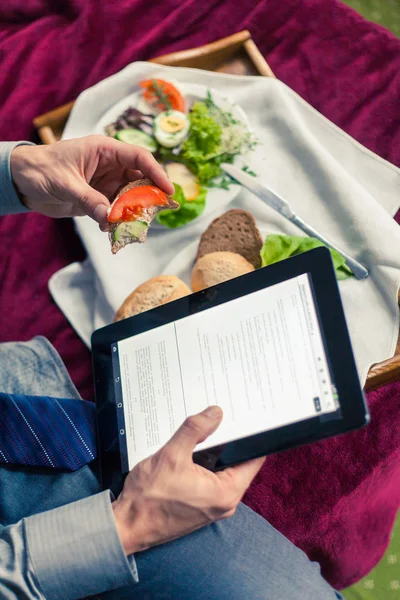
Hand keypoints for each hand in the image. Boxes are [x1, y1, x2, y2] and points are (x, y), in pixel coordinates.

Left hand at [10, 136, 173, 228]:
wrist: (22, 181)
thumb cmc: (41, 169)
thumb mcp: (65, 183)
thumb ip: (89, 200)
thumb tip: (109, 218)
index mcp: (105, 151)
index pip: (139, 158)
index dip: (157, 172)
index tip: (168, 190)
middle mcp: (109, 166)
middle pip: (140, 179)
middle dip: (151, 195)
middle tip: (159, 212)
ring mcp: (105, 184)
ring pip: (130, 197)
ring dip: (134, 211)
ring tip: (137, 224)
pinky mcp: (98, 200)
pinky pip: (116, 211)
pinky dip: (119, 221)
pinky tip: (116, 229)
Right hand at [112, 406, 264, 555]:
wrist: (127, 526)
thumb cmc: (148, 499)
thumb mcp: (172, 455)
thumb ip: (195, 430)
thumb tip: (215, 413)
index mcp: (226, 493)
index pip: (253, 459)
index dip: (251, 437)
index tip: (247, 419)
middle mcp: (224, 503)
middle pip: (236, 463)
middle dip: (227, 442)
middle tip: (218, 418)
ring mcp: (212, 506)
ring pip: (221, 470)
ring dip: (211, 454)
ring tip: (200, 433)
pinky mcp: (200, 507)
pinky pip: (209, 480)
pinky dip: (202, 465)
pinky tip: (188, 453)